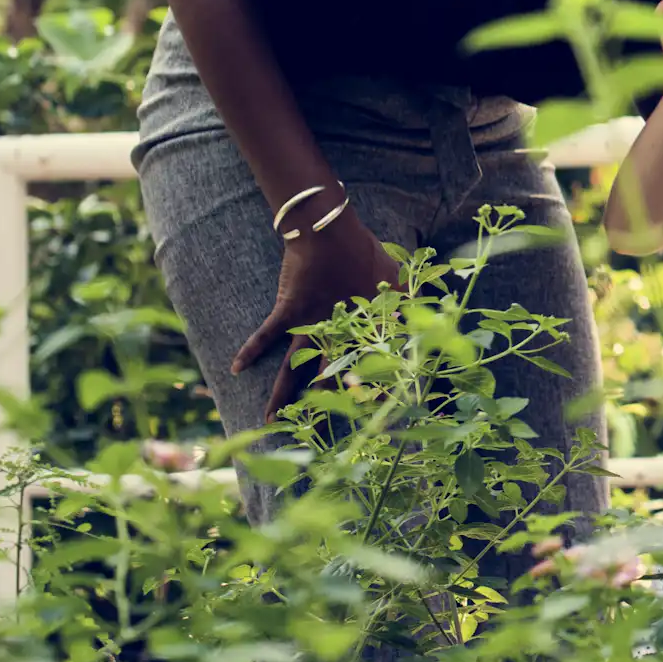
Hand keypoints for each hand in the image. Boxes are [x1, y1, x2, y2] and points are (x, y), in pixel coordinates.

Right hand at [236, 205, 394, 416]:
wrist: (330, 232)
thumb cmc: (365, 252)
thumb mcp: (396, 277)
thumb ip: (409, 298)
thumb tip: (427, 315)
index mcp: (361, 328)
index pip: (366, 366)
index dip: (368, 389)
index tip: (370, 413)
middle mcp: (335, 333)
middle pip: (328, 375)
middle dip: (322, 403)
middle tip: (317, 428)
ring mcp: (308, 323)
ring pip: (292, 367)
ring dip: (282, 394)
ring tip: (271, 420)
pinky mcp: (288, 310)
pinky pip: (265, 334)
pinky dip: (250, 349)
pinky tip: (235, 368)